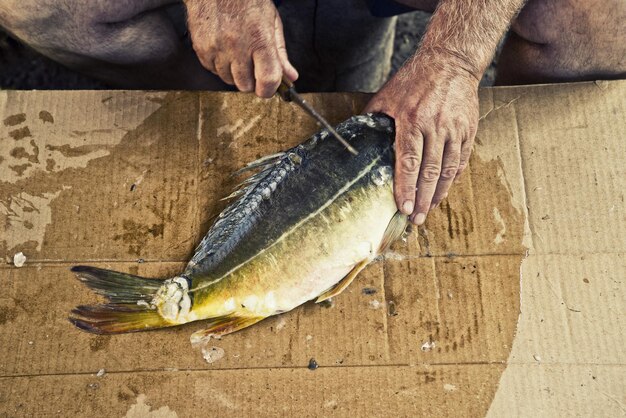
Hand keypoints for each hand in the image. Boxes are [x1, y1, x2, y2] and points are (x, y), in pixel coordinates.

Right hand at [184, 0, 297, 96]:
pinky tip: (224, 48)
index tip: (269, 88)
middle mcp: (237, 46)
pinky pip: (213, 70)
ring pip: (228, 80)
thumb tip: (290, 77)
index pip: (267, 80)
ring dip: (235, 73)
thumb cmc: (247, 0)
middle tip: (253, 66)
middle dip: (251, 81)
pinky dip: (220, 65)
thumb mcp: (271, 22)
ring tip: (237, 52)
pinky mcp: (201, 49)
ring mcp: (216, 48)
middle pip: (246, 86)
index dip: (269, 89)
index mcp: (259, 39)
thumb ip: (280, 53)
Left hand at [364, 49, 479, 224]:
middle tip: (416, 219)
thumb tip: (357, 143)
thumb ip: (374, 120)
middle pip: (429, 171)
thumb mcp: (387, 96)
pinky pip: (461, 160)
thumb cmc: (414, 79)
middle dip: (421, 199)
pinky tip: (444, 190)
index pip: (408, 161)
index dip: (405, 187)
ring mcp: (455, 129)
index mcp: (412, 120)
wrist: (451, 61)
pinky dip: (453, 178)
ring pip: (447, 170)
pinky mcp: (468, 130)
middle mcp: (436, 127)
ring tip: (428, 210)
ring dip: (438, 193)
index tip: (402, 208)